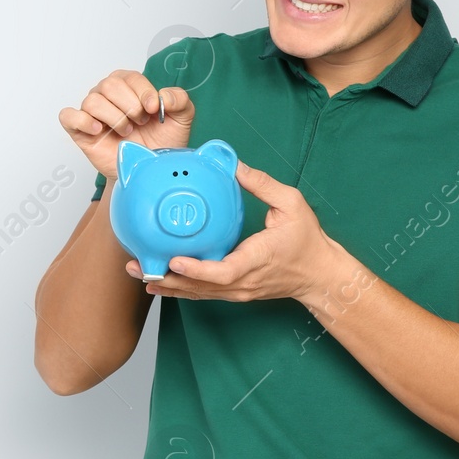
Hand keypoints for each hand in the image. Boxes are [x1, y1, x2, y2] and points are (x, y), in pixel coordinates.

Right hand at [59, 70, 193, 181]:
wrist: (148, 170)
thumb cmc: (161, 142)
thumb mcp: (181, 118)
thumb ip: (179, 99)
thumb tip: (162, 96)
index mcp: (129, 86)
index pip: (130, 77)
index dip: (143, 92)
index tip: (153, 109)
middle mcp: (108, 95)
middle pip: (109, 85)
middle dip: (129, 106)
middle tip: (139, 122)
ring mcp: (92, 113)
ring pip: (92, 101)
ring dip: (114, 118)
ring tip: (125, 131)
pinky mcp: (80, 131)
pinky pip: (68, 116)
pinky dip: (82, 121)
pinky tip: (99, 130)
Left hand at [127, 161, 350, 304]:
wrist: (321, 276)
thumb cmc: (309, 240)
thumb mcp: (292, 204)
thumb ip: (262, 184)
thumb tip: (234, 164)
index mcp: (257, 260)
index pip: (224, 272)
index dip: (197, 270)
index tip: (174, 260)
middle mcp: (244, 282)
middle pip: (201, 287)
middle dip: (167, 278)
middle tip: (137, 266)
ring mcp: (239, 292)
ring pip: (199, 294)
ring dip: (168, 286)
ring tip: (138, 274)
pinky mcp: (236, 293)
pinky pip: (205, 294)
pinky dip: (181, 289)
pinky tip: (159, 283)